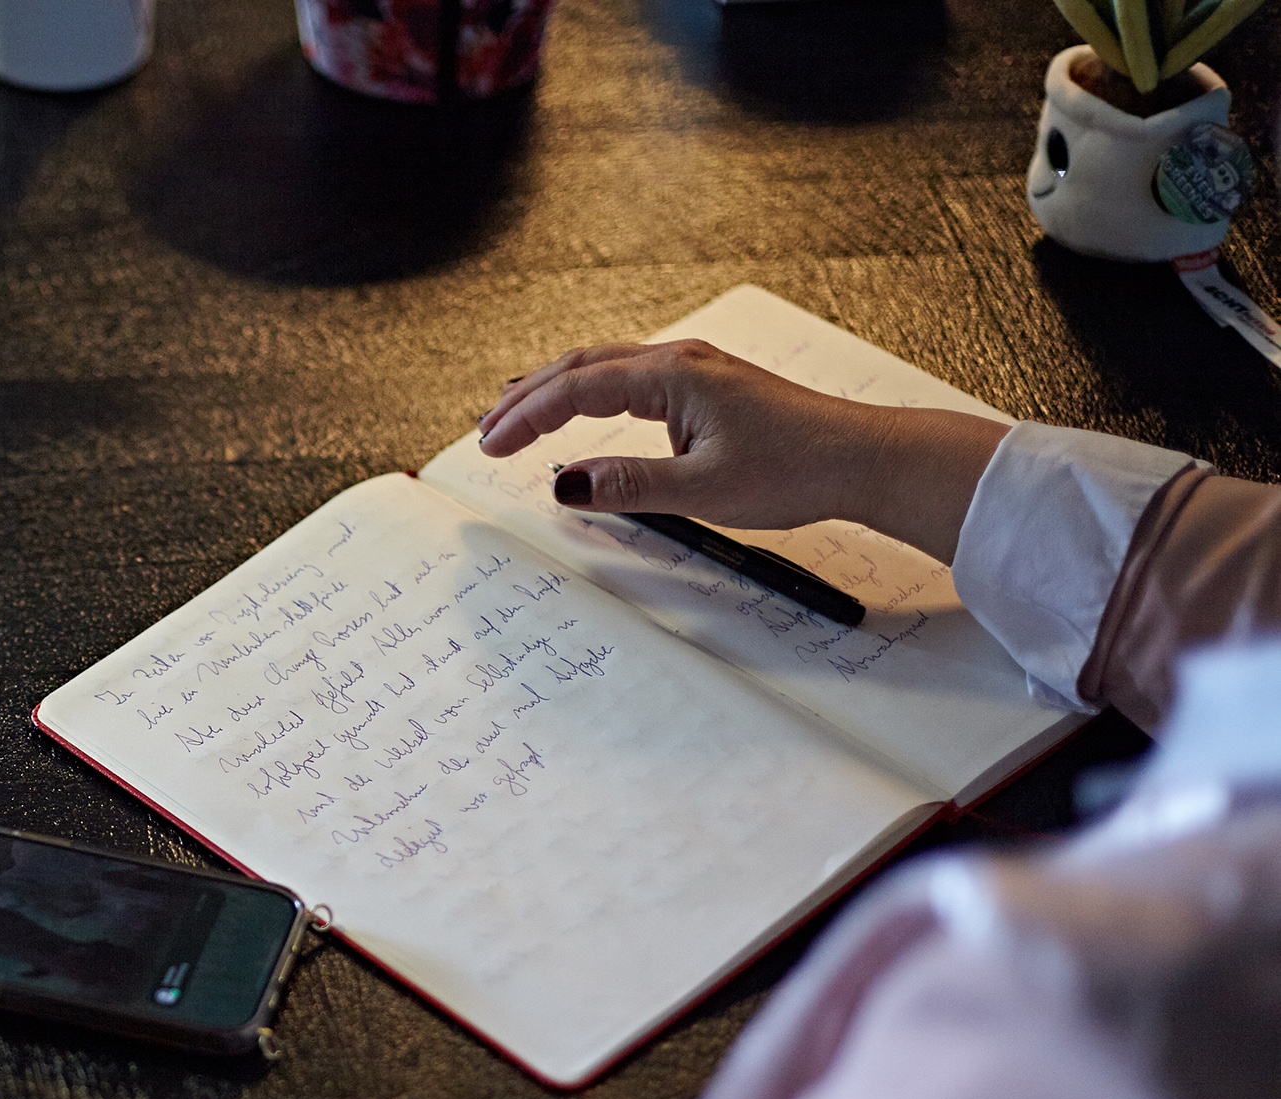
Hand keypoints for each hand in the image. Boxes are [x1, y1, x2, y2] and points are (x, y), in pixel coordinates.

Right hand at [474, 339, 1007, 562]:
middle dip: (526, 397)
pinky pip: (629, 378)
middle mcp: (679, 361)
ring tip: (515, 413)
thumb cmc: (797, 469)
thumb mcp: (703, 489)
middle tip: (485, 429)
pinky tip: (581, 408)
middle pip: (581, 366)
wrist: (863, 458)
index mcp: (672, 376)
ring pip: (603, 368)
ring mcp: (694, 369)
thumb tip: (564, 483)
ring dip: (554, 390)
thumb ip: (628, 485)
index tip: (489, 446)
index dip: (526, 418)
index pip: (576, 390)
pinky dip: (588, 392)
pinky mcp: (706, 386)